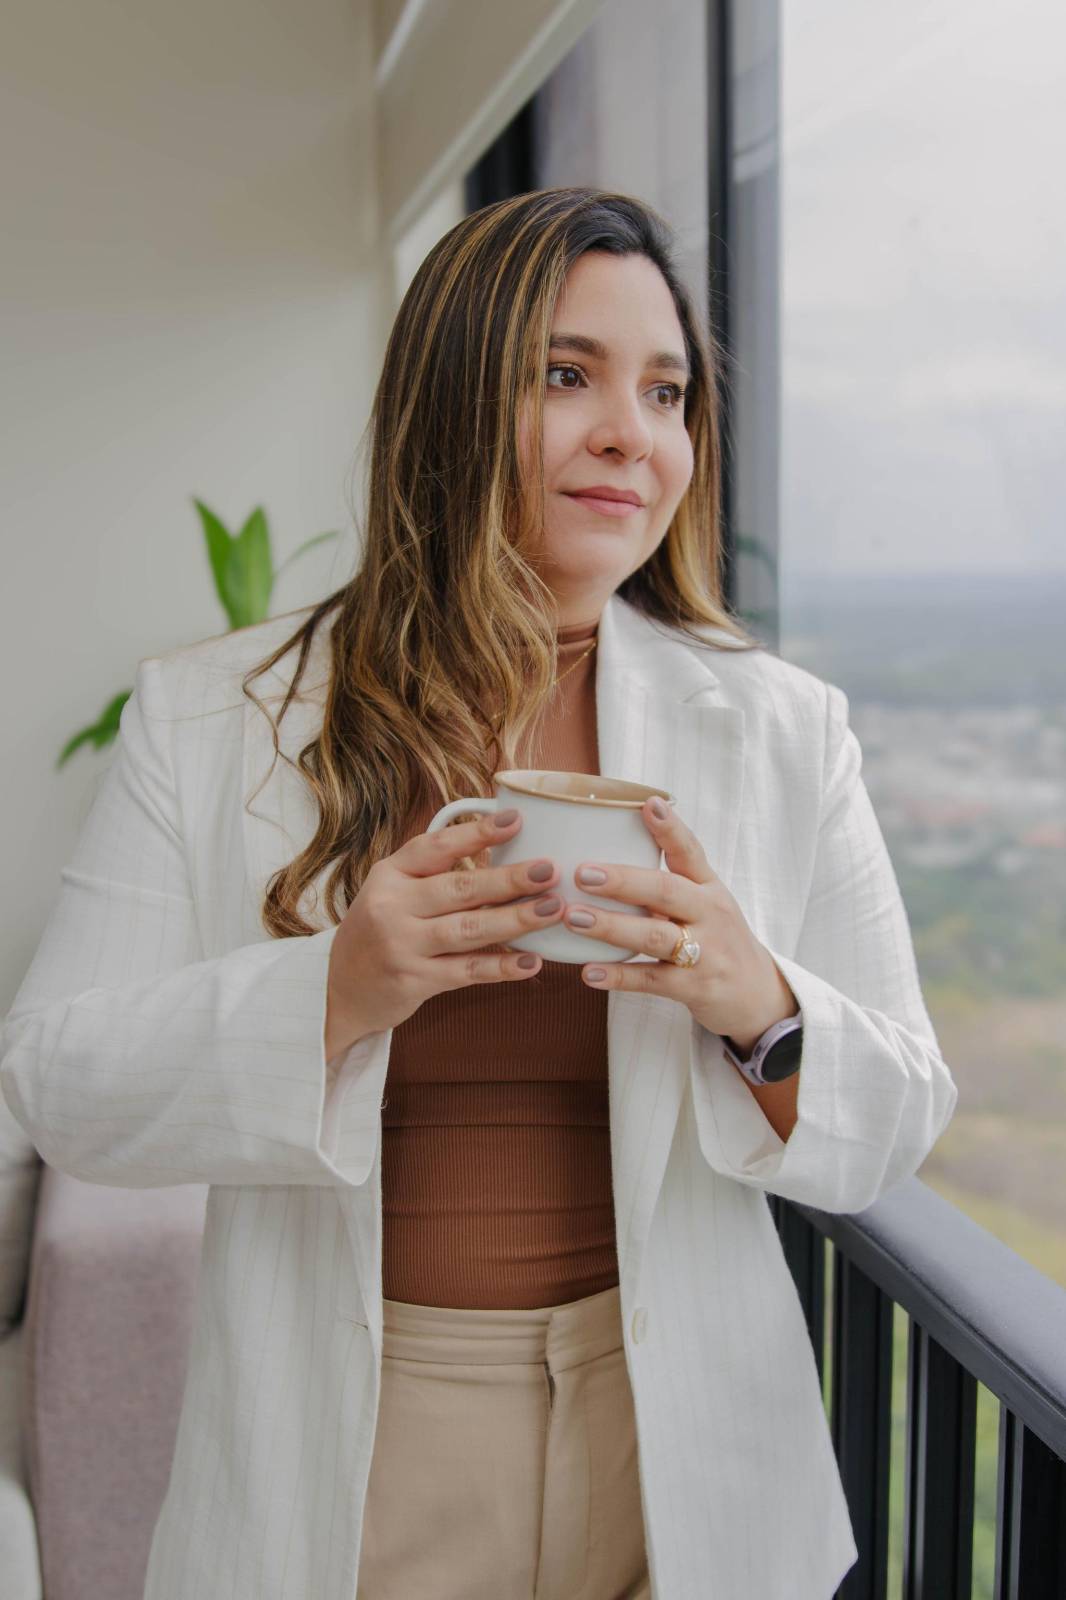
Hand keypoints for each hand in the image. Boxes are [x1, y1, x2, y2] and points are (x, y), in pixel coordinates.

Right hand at [325, 810, 566, 1056]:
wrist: (339, 989)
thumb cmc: (381, 930)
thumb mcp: (394, 891)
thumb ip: (437, 873)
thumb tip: (505, 853)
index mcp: (389, 874)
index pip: (435, 847)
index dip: (476, 833)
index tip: (516, 821)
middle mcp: (391, 906)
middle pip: (459, 889)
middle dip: (509, 879)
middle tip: (550, 870)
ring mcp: (401, 946)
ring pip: (468, 930)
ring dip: (515, 920)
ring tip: (551, 909)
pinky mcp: (413, 981)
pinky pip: (465, 972)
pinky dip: (500, 967)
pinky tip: (530, 961)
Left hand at [563, 796, 797, 1051]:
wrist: (756, 993)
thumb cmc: (717, 938)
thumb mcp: (705, 903)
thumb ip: (668, 881)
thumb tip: (609, 848)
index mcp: (708, 887)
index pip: (690, 851)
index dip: (670, 828)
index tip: (648, 804)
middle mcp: (709, 914)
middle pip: (666, 891)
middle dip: (623, 881)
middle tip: (582, 873)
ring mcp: (704, 952)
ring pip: (655, 936)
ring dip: (611, 926)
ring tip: (573, 917)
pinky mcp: (694, 987)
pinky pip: (652, 980)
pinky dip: (620, 977)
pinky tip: (589, 972)